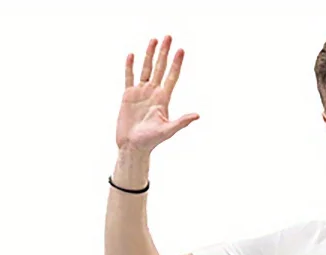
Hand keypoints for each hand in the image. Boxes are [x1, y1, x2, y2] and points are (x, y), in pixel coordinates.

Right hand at [116, 34, 198, 152]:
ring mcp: (140, 93)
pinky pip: (129, 77)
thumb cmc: (150, 141)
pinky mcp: (128, 95)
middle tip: (168, 36)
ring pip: (146, 68)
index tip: (181, 50)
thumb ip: (182, 121)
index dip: (176, 64)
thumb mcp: (168, 130)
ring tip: (154, 39)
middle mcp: (153, 93)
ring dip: (150, 54)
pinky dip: (130, 66)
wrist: (132, 146)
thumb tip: (197, 115)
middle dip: (164, 52)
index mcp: (163, 99)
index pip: (172, 77)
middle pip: (160, 68)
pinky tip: (132, 55)